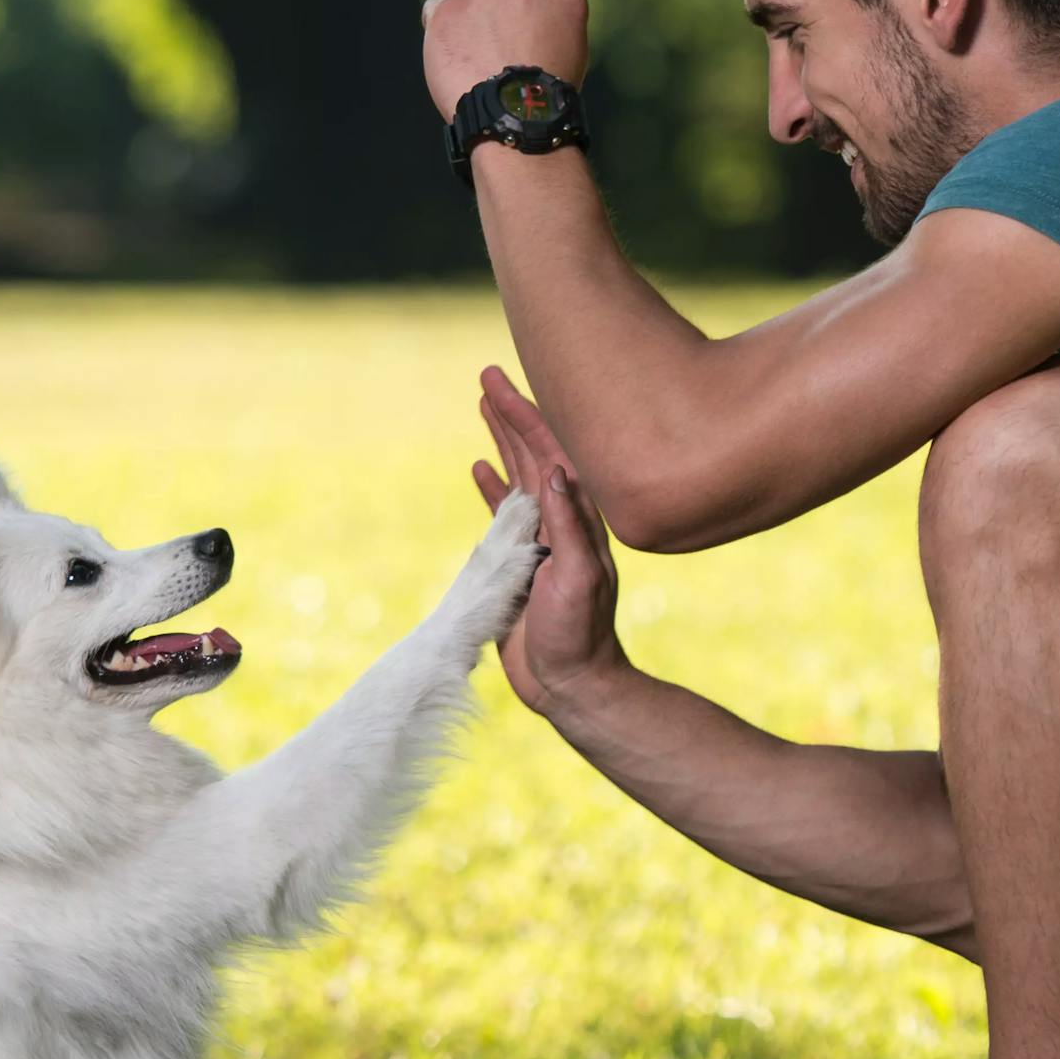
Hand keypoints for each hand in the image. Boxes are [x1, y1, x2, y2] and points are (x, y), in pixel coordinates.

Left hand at [419, 0, 589, 115]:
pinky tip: (452, 54)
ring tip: (474, 53)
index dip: (531, 12)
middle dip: (498, 5)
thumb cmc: (546, 95)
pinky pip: (436, 8)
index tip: (526, 36)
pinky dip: (440, 27)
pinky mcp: (447, 8)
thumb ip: (554, 20)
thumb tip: (534, 18)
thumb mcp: (572, 50)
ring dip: (469, 13)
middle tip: (497, 45)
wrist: (513, 116)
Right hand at [467, 364, 627, 719]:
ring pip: (518, 475)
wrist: (570, 683)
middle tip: (487, 375)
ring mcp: (540, 539)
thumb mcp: (578, 577)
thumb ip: (567, 525)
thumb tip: (551, 469)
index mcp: (577, 517)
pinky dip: (492, 488)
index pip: (549, 451)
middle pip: (533, 452)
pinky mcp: (520, 562)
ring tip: (485, 406)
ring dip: (502, 441)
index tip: (500, 381)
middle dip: (512, 413)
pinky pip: (503, 513)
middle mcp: (560, 520)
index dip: (525, 414)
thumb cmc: (579, 634)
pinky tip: (480, 467)